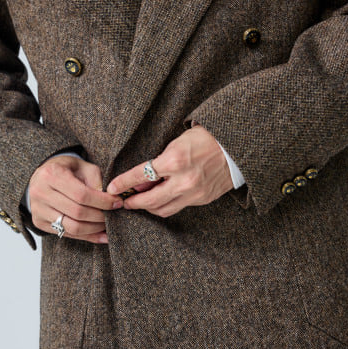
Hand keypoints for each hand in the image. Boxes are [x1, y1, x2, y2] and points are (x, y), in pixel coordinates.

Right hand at [28, 155, 121, 243]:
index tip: (117, 203)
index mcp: (51, 175)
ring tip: (107, 224)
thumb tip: (110, 200)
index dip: (102, 201)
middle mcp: (40, 193)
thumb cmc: (65, 169)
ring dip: (94, 228)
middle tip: (114, 214)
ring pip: (72, 227)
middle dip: (100, 216)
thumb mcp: (82, 166)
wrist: (41, 176)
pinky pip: (67, 234)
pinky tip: (100, 234)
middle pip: (77, 212)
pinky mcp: (39, 222)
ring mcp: (38, 210)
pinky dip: (86, 236)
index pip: (82, 194)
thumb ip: (96, 180)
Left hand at [107, 126, 232, 217]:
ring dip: (149, 208)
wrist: (236, 147)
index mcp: (175, 160)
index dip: (124, 183)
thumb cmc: (205, 138)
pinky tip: (161, 200)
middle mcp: (184, 180)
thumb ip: (160, 161)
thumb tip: (142, 179)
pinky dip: (167, 205)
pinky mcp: (203, 199)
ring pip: (163, 210)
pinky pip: (179, 207)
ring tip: (141, 203)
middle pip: (150, 201)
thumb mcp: (178, 142)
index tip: (112, 188)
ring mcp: (194, 192)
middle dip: (133, 203)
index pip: (141, 175)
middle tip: (124, 202)